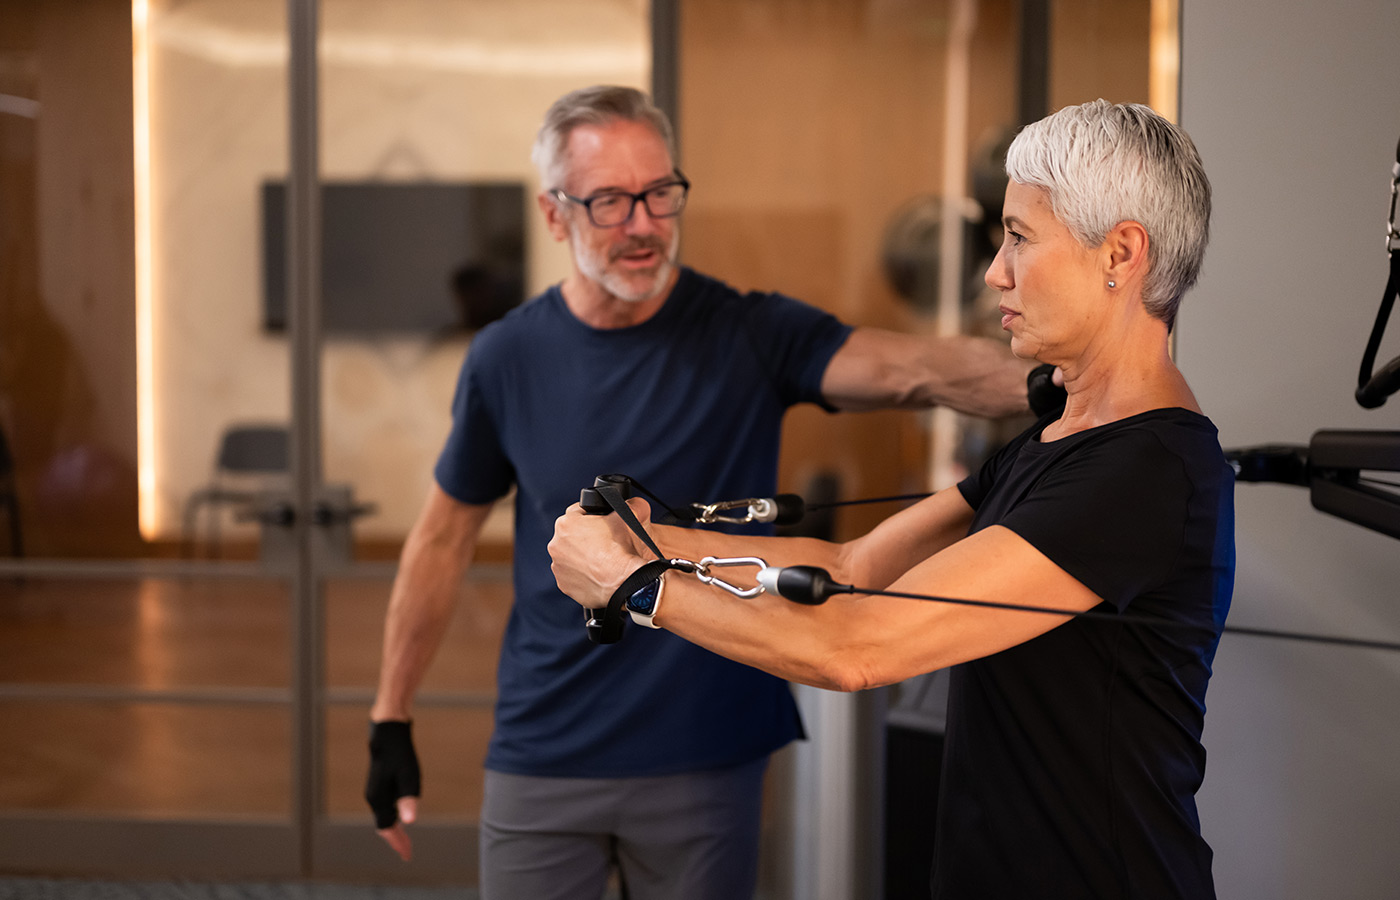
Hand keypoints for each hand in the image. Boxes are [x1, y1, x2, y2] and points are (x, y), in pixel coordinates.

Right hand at [365, 719, 420, 861]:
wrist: (388, 733)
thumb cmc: (400, 754)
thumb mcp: (409, 777)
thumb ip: (408, 799)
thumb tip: (410, 821)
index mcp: (379, 799)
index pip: (387, 829)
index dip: (398, 842)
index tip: (407, 855)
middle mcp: (374, 797)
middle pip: (384, 826)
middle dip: (395, 839)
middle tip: (407, 852)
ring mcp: (375, 791)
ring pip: (383, 816)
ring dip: (394, 829)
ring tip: (404, 840)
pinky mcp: (379, 784)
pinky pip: (384, 807)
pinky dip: (392, 817)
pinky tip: (400, 816)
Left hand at [548, 498, 651, 606]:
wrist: (624, 581)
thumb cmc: (620, 550)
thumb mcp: (625, 518)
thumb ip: (626, 505)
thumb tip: (631, 503)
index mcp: (566, 524)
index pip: (578, 511)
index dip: (592, 515)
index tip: (601, 522)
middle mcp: (556, 545)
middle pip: (572, 535)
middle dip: (585, 537)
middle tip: (602, 542)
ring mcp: (558, 566)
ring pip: (570, 556)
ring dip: (581, 557)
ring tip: (600, 560)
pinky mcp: (564, 584)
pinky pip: (572, 576)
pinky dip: (581, 574)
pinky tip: (596, 574)